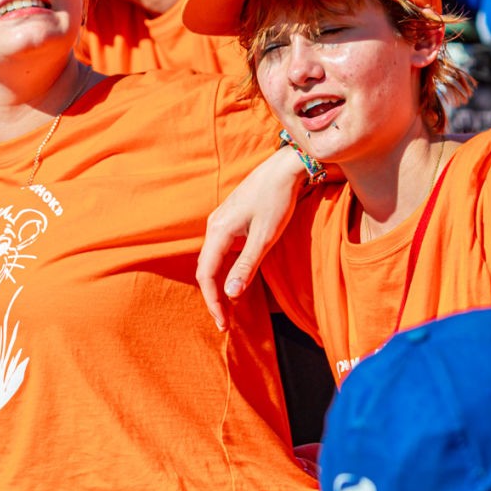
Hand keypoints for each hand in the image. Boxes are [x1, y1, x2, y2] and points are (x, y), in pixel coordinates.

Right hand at [196, 147, 309, 328]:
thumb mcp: (265, 236)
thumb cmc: (277, 200)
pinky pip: (220, 250)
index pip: (206, 275)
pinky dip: (224, 269)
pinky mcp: (230, 219)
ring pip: (212, 260)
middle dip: (213, 297)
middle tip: (225, 321)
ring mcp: (220, 221)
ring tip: (228, 307)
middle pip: (205, 269)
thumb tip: (231, 294)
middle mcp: (214, 225)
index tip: (223, 322)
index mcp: (218, 231)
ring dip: (218, 284)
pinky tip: (234, 279)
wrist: (285, 168)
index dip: (213, 301)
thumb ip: (246, 265)